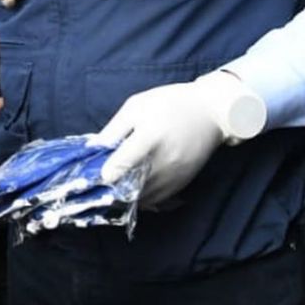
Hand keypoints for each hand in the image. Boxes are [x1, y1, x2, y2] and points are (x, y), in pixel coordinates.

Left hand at [91, 70, 265, 206]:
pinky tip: (130, 187)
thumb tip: (93, 148)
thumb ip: (114, 129)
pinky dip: (139, 197)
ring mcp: (173, 176)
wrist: (211, 112)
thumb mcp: (136, 106)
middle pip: (130, 186)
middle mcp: (163, 162)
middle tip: (96, 183)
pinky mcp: (180, 184)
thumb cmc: (169, 104)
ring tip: (112, 185)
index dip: (105, 172)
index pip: (123, 164)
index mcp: (149, 138)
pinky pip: (155, 200)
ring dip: (123, 195)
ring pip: (141, 198)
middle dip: (110, 187)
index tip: (95, 173)